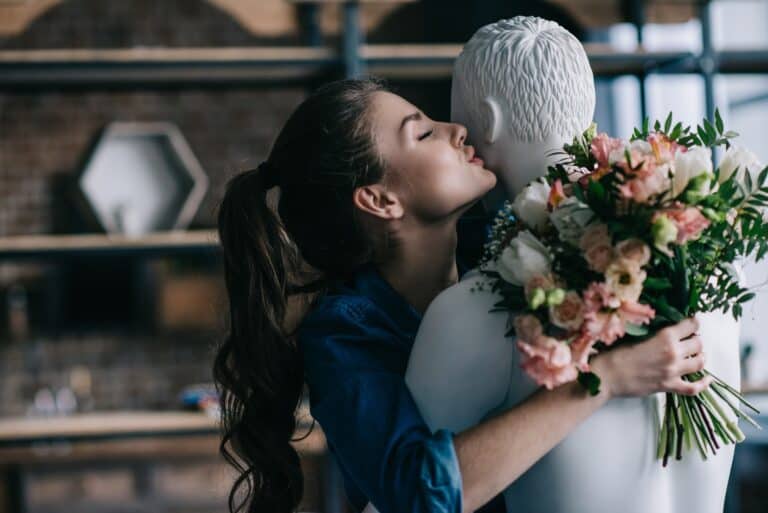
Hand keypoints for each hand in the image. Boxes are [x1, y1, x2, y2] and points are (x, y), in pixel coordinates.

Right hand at [590, 317, 712, 398]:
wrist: (607, 375)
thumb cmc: (616, 353)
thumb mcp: (636, 335)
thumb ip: (654, 333)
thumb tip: (665, 330)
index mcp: (665, 336)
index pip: (691, 325)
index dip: (693, 322)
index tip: (691, 323)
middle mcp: (673, 353)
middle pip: (698, 343)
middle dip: (695, 339)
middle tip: (688, 339)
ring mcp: (673, 371)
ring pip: (700, 362)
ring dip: (699, 357)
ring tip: (694, 354)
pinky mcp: (669, 386)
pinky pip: (694, 388)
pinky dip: (703, 384)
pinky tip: (707, 378)